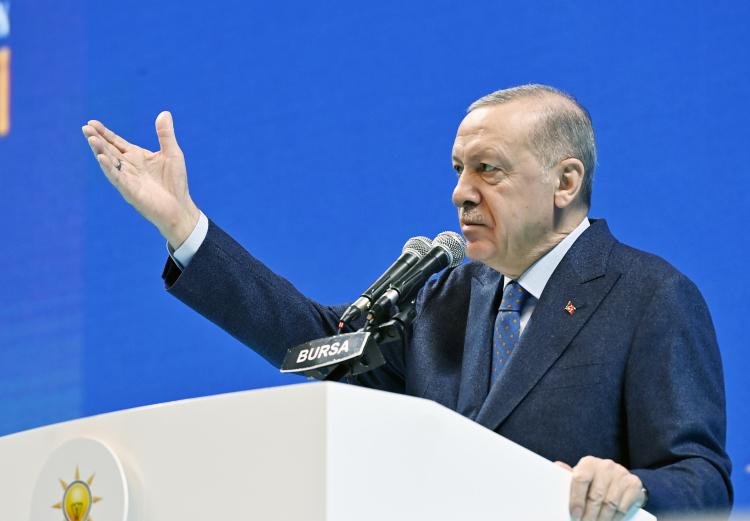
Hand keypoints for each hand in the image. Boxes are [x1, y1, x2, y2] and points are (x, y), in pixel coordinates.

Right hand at [82, 111, 199, 248]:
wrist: (179, 206)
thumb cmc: (175, 182)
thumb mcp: (172, 153)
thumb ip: (165, 134)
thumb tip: (165, 113)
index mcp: (136, 156)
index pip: (116, 142)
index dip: (105, 133)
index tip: (92, 122)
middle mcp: (129, 166)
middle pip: (109, 149)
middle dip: (97, 139)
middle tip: (86, 127)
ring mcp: (127, 178)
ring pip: (109, 162)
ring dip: (100, 150)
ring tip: (91, 138)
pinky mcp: (129, 190)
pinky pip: (116, 177)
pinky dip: (108, 167)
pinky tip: (101, 158)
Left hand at [555, 456, 645, 520]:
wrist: (621, 478)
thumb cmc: (595, 480)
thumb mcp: (582, 477)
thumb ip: (570, 477)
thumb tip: (557, 466)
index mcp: (589, 463)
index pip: (581, 478)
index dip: (577, 498)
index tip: (575, 513)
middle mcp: (606, 466)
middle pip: (596, 495)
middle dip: (590, 514)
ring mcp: (621, 474)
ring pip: (610, 503)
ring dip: (602, 518)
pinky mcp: (633, 484)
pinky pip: (623, 507)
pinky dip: (615, 518)